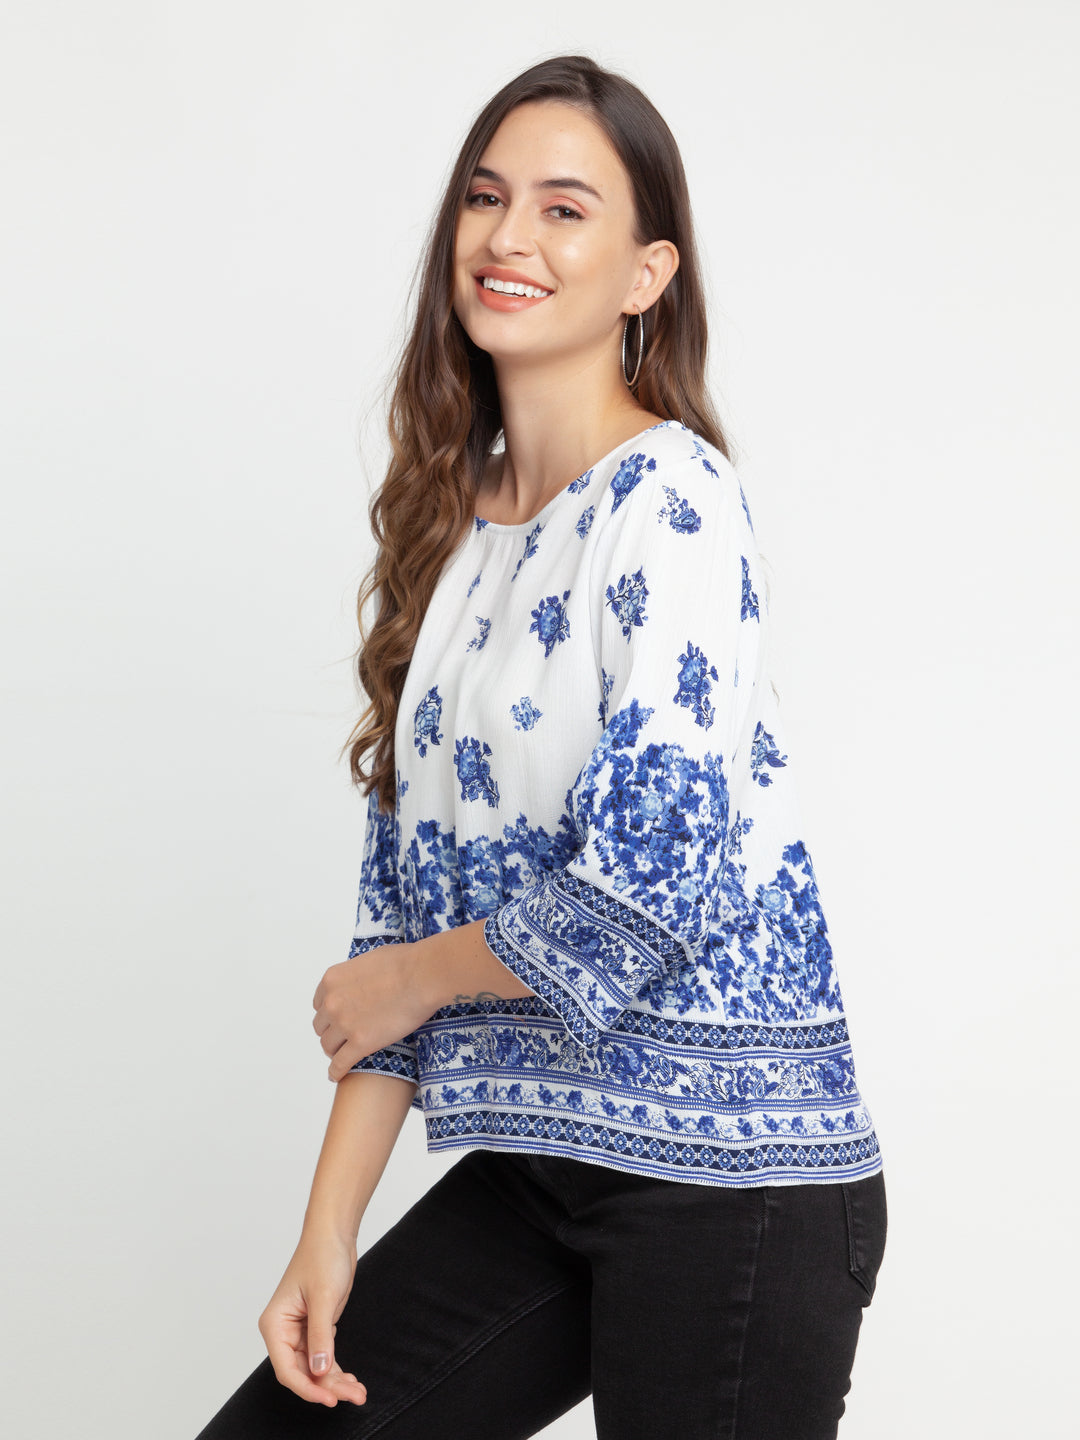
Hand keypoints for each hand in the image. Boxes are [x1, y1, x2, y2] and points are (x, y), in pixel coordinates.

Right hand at [258, 1229, 367, 1407]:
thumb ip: (320, 1336)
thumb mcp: (323, 1297)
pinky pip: (324, 1357)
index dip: (308, 1387)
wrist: (334, 1235)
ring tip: (359, 1393)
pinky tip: (352, 1381)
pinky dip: (337, 1370)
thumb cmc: (322, 1256)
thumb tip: (320, 1371)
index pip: (286, 1369)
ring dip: (336, 1382)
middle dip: (328, 1387)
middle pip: (302, 1372)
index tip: (330, 1399)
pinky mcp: (316, 1329)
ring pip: (315, 1368)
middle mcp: (284, 1332)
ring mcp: (300, 1332)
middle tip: (354, 1396)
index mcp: (275, 1325)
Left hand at [312, 943, 433, 1081]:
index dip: (330, 1013)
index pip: (320, 1004)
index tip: (339, 1019)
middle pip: (322, 1026)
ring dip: (336, 1050)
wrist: (421, 976)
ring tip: (344, 1054)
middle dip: (332, 1031)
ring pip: (328, 1046)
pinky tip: (336, 1075)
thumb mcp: (368, 960)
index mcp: (332, 980)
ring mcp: (344, 1024)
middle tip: (344, 1037)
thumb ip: (355, 976)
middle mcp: (332, 1002)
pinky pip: (340, 1063)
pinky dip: (336, 1071)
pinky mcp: (360, 1043)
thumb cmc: (404, 963)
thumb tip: (361, 983)